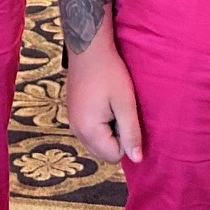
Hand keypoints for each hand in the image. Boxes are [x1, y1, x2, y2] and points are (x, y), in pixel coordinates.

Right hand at [66, 37, 144, 164]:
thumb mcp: (125, 103)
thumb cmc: (110, 73)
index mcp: (88, 130)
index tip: (126, 117)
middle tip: (120, 112)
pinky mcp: (73, 114)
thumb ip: (131, 133)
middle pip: (103, 153)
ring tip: (113, 107)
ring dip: (108, 132)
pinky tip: (104, 104)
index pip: (113, 156)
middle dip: (116, 139)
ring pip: (96, 143)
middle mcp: (76, 131)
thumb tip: (137, 160)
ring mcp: (72, 123)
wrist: (88, 48)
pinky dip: (100, 125)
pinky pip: (90, 132)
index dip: (126, 140)